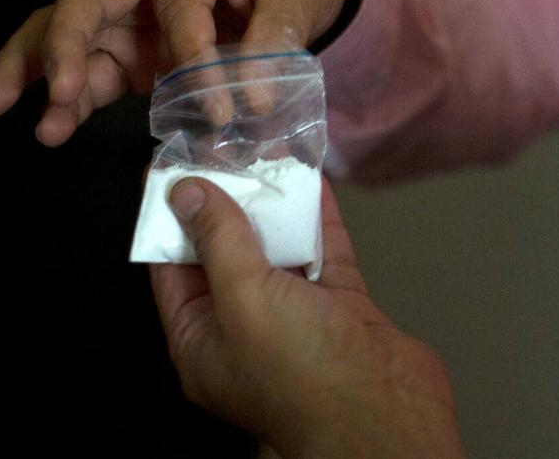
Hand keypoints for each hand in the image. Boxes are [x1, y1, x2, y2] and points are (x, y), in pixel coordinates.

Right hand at [0, 0, 350, 145]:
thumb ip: (275, 39)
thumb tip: (255, 99)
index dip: (194, 56)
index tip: (219, 109)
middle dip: (62, 48)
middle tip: (57, 93)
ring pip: (68, 31)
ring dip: (45, 76)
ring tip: (41, 126)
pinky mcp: (126, 39)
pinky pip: (91, 65)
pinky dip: (74, 96)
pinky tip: (55, 126)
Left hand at [152, 177, 463, 458]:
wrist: (385, 412)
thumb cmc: (304, 372)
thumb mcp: (244, 300)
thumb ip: (218, 241)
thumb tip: (186, 192)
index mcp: (201, 338)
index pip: (174, 266)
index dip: (172, 214)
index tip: (173, 164)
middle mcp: (244, 326)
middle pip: (227, 252)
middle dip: (228, 200)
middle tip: (227, 146)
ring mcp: (296, 315)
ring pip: (277, 247)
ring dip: (274, 203)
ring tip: (268, 150)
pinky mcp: (341, 306)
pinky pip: (323, 252)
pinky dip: (318, 216)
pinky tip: (313, 177)